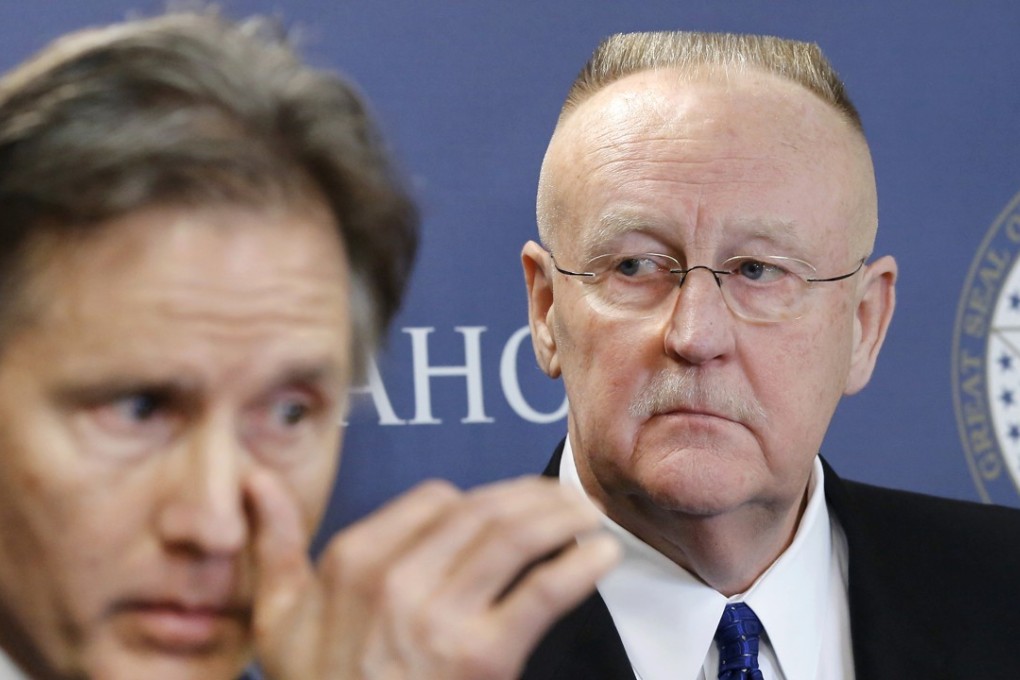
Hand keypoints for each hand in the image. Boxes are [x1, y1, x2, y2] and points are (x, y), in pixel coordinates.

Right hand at [246, 472, 619, 679]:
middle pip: (482, 511)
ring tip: (587, 515)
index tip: (505, 509)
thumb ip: (273, 544)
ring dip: (562, 518)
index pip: (436, 499)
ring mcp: (438, 617)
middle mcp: (395, 578)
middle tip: (564, 499)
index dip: (478, 501)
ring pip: (514, 538)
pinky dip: (579, 567)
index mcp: (353, 559)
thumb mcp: (278, 619)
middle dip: (532, 498)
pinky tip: (601, 555)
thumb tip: (254, 483)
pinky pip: (541, 592)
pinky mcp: (481, 657)